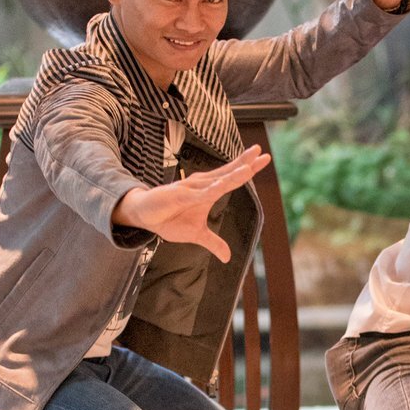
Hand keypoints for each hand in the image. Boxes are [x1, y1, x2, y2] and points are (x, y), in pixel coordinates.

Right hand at [113, 145, 270, 261]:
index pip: (232, 177)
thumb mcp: (196, 234)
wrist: (145, 217)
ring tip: (249, 167)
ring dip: (232, 175)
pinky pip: (197, 194)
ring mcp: (191, 189)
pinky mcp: (179, 195)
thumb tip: (227, 258)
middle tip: (261, 151)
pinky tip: (220, 186)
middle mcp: (202, 185)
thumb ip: (214, 243)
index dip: (248, 168)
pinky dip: (209, 190)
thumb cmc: (170, 219)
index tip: (265, 157)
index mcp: (209, 191)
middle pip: (228, 173)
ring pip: (216, 181)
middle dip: (245, 162)